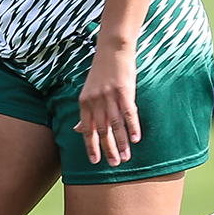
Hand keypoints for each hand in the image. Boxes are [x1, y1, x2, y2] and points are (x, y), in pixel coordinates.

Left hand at [75, 42, 139, 166]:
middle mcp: (95, 101)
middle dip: (108, 149)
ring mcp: (110, 96)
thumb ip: (85, 112)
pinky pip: (128, 113)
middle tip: (114, 164)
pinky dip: (132, 127)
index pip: (87, 130)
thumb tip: (78, 130)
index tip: (96, 161)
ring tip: (126, 157)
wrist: (112, 49)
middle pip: (102, 131)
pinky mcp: (124, 91)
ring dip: (122, 143)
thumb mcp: (88, 92)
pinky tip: (136, 139)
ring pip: (116, 125)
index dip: (91, 147)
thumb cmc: (101, 72)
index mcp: (85, 102)